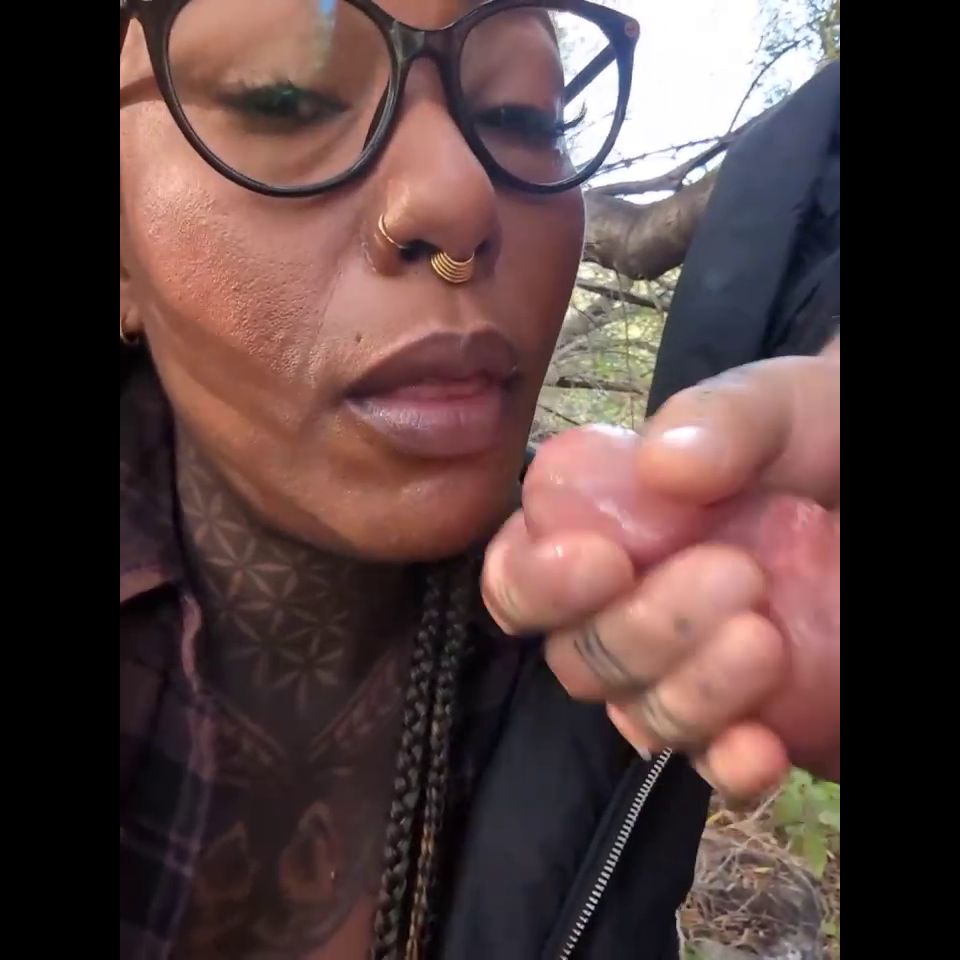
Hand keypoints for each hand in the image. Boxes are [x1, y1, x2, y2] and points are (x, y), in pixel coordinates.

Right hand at [483, 339, 838, 797]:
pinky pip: (714, 770)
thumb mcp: (786, 408)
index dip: (536, 583)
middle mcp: (632, 606)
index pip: (521, 576)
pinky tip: (762, 750)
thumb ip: (726, 420)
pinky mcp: (754, 721)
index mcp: (609, 527)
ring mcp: (690, 671)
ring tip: (766, 637)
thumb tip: (662, 467)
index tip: (603, 559)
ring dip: (689, 692)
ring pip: (640, 718)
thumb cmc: (824, 434)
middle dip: (640, 629)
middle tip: (736, 572)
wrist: (877, 489)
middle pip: (579, 659)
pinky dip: (728, 769)